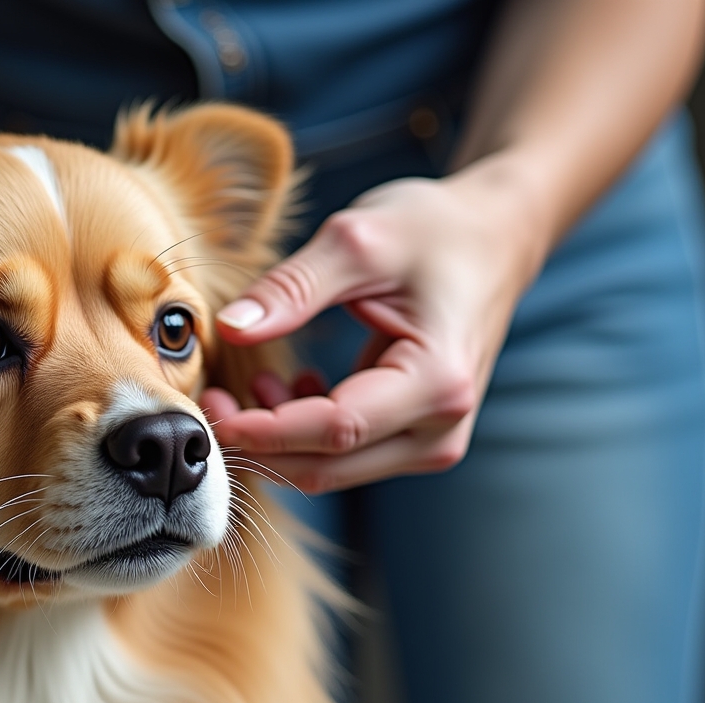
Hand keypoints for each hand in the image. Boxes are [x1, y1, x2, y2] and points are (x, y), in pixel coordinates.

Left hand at [201, 161, 549, 493]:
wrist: (496, 237)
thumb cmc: (437, 230)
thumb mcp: (359, 240)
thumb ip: (291, 288)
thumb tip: (229, 327)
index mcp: (437, 381)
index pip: (334, 429)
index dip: (264, 429)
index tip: (209, 406)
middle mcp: (442, 428)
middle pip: (328, 466)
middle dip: (259, 443)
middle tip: (210, 398)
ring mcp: (433, 441)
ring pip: (332, 469)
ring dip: (278, 440)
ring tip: (250, 383)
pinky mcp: (418, 438)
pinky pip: (346, 456)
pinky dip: (302, 435)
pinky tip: (287, 389)